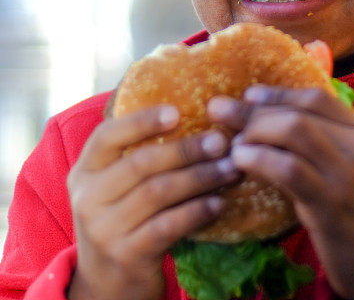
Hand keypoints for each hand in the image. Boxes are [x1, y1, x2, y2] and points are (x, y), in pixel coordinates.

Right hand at [67, 105, 238, 299]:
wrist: (107, 285)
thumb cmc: (121, 219)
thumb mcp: (114, 186)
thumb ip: (136, 155)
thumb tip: (191, 114)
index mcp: (84, 171)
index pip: (107, 135)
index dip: (142, 121)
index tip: (177, 111)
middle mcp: (88, 198)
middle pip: (141, 163)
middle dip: (186, 150)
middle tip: (221, 142)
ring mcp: (104, 229)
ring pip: (158, 192)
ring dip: (200, 177)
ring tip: (229, 169)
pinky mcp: (126, 256)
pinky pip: (167, 226)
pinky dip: (196, 211)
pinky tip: (218, 203)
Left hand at [208, 87, 353, 299]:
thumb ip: (328, 143)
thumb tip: (276, 120)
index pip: (316, 97)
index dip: (277, 93)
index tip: (248, 94)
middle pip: (299, 113)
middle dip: (254, 109)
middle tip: (220, 110)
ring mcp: (347, 174)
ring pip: (294, 131)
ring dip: (254, 131)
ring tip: (231, 143)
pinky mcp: (332, 204)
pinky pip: (288, 169)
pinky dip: (259, 159)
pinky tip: (240, 161)